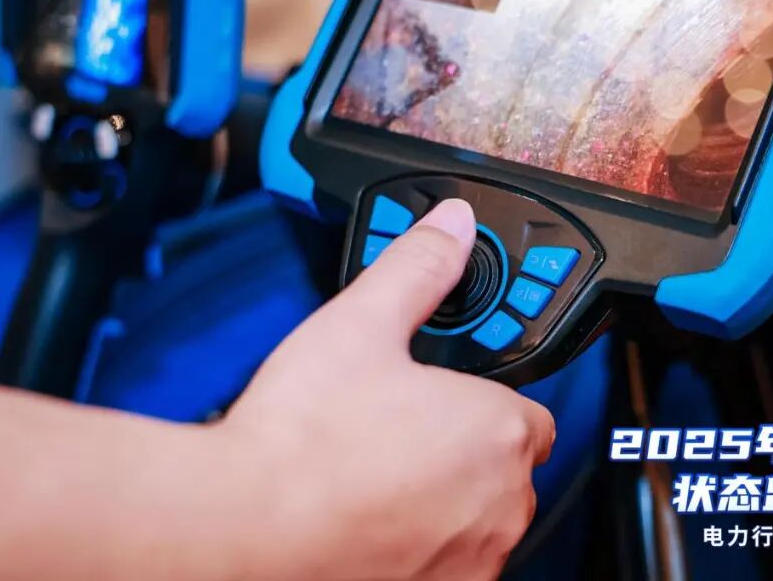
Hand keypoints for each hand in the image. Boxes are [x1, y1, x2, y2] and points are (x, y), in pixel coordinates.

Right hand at [223, 199, 555, 580]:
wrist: (245, 529)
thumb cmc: (303, 439)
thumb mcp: (361, 322)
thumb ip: (419, 266)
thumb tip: (453, 226)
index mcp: (497, 429)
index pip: (527, 414)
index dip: (483, 402)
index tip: (443, 402)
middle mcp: (501, 503)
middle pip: (502, 470)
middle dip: (462, 452)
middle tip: (395, 436)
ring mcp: (473, 560)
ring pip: (478, 522)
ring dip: (446, 505)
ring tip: (374, 479)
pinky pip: (451, 566)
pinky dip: (423, 550)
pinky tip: (368, 525)